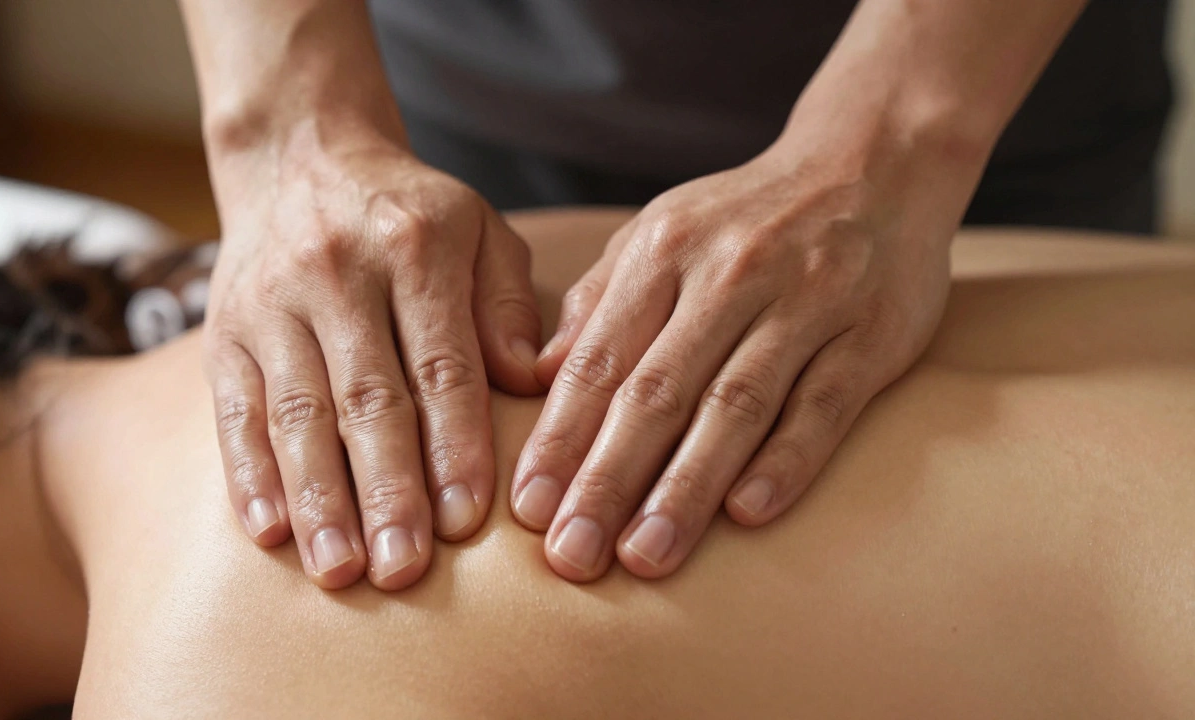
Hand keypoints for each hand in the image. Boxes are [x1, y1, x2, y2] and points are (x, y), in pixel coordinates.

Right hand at [205, 129, 541, 590]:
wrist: (299, 159)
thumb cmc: (410, 215)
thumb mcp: (479, 230)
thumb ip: (508, 304)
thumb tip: (533, 382)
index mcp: (416, 246)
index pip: (442, 363)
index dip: (454, 445)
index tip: (467, 520)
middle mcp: (338, 273)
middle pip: (367, 398)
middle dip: (387, 490)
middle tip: (405, 570)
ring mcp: (272, 303)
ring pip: (297, 413)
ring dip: (318, 499)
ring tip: (341, 571)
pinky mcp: (225, 332)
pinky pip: (235, 410)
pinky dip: (250, 476)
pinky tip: (270, 534)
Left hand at [511, 141, 959, 580]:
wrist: (874, 164)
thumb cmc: (746, 218)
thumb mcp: (661, 233)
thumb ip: (600, 302)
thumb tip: (532, 377)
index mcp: (665, 252)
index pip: (600, 359)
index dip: (560, 438)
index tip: (528, 510)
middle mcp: (729, 275)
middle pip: (657, 391)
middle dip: (607, 479)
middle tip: (572, 556)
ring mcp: (804, 303)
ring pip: (735, 405)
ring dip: (686, 486)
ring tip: (645, 555)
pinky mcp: (871, 335)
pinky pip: (823, 404)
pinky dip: (785, 460)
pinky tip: (747, 514)